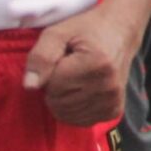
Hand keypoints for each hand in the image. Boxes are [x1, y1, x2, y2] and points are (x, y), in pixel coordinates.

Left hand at [24, 5, 138, 125]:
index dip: (50, 71)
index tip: (64, 57)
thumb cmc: (87, 30)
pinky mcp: (114, 111)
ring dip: (63, 99)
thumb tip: (29, 86)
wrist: (121, 32)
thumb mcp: (59, 33)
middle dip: (55, 86)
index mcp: (97, 65)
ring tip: (75, 78)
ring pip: (66, 114)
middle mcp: (109, 87)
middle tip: (68, 68)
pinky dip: (73, 109)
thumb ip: (41, 56)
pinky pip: (79, 121)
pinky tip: (81, 91)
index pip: (52, 85)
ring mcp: (113, 101)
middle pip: (58, 103)